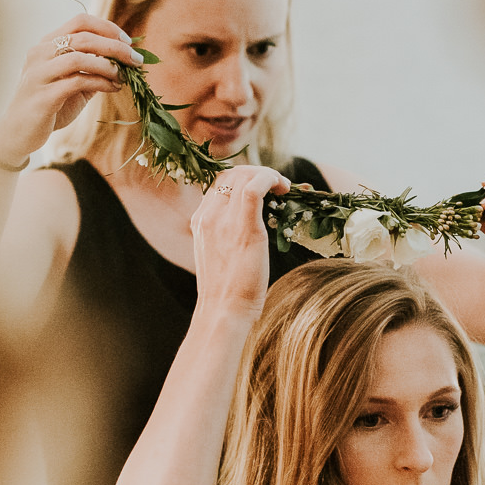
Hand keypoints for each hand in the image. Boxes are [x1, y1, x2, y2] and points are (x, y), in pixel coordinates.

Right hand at [0, 14, 141, 164]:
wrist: (19, 133)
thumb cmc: (49, 106)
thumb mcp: (73, 84)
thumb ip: (93, 70)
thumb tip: (125, 62)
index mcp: (47, 44)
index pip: (80, 21)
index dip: (107, 27)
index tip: (128, 41)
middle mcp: (40, 53)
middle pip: (83, 37)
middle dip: (115, 47)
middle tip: (137, 59)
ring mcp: (39, 73)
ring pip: (79, 57)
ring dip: (109, 65)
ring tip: (124, 76)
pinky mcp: (43, 95)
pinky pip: (77, 82)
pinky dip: (101, 83)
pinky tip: (114, 88)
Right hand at [190, 166, 287, 315]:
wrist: (224, 311)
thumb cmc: (226, 292)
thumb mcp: (219, 257)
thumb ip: (225, 237)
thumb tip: (244, 231)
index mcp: (201, 221)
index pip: (219, 183)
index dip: (244, 179)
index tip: (263, 189)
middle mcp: (209, 216)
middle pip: (231, 174)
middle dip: (257, 173)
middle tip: (277, 186)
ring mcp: (224, 220)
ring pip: (243, 176)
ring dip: (268, 175)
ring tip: (283, 188)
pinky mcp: (245, 228)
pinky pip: (254, 189)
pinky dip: (270, 179)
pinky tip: (284, 189)